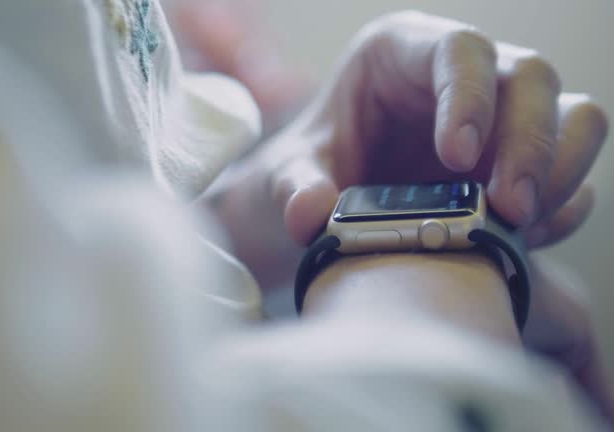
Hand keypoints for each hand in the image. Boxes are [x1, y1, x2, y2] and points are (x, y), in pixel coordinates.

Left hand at [259, 10, 609, 421]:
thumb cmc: (311, 167)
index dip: (468, 96)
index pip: (459, 49)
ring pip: (572, 117)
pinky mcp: (519, 162)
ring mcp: (499, 117)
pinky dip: (559, 207)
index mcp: (401, 53)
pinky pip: (570, 173)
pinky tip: (520, 238)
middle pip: (531, 78)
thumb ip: (294, 189)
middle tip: (507, 208)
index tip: (457, 157)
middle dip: (529, 144)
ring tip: (517, 224)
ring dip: (558, 173)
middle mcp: (461, 76)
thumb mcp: (289, 174)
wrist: (332, 201)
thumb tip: (310, 215)